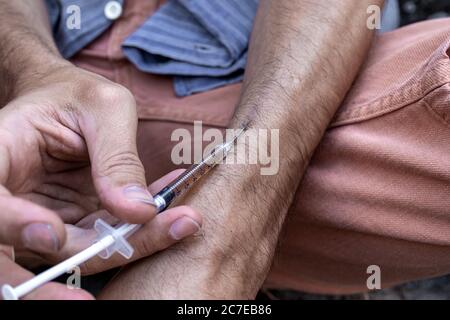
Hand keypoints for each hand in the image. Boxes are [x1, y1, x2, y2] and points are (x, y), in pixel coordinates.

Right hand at [0, 63, 199, 297]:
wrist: (73, 103)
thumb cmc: (78, 93)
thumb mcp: (103, 108)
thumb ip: (116, 156)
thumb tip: (140, 210)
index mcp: (0, 155)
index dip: (13, 225)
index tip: (55, 233)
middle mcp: (15, 197)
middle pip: (40, 244)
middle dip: (100, 250)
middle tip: (157, 234)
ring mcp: (44, 217)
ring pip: (80, 251)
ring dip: (133, 244)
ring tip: (182, 221)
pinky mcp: (73, 224)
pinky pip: (106, 239)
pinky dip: (143, 230)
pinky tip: (174, 210)